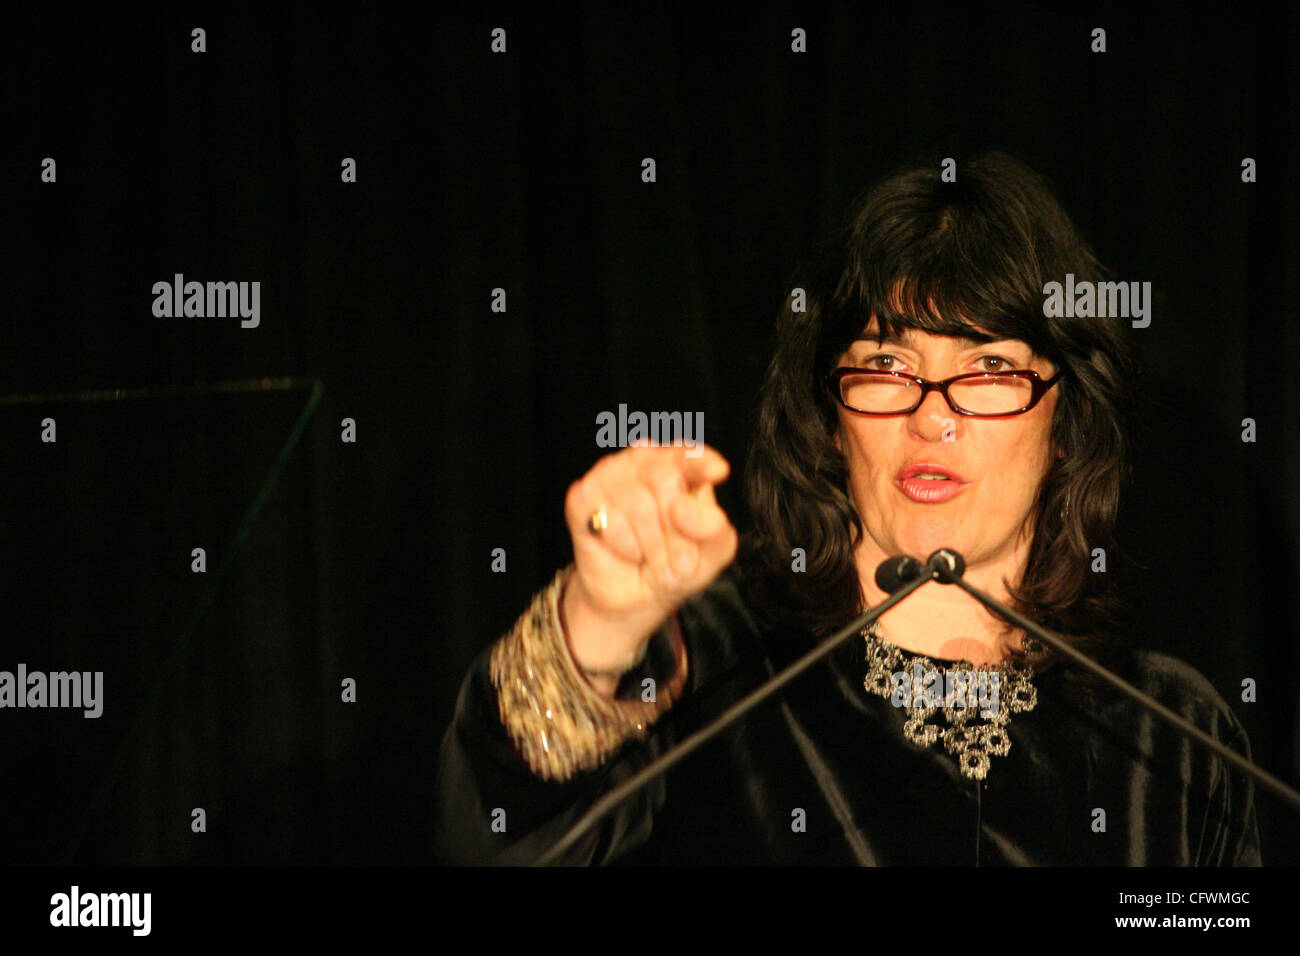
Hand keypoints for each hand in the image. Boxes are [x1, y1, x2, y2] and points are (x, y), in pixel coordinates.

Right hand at [561, 442, 736, 677]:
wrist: (636, 598)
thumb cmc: (677, 564)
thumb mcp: (714, 551)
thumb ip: (713, 527)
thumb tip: (682, 509)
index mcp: (681, 464)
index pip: (690, 455)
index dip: (701, 463)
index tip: (717, 472)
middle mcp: (644, 461)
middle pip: (666, 478)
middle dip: (678, 532)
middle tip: (682, 563)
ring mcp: (610, 475)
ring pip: (639, 505)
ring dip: (654, 547)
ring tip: (656, 562)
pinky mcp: (582, 497)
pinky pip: (609, 520)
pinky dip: (625, 546)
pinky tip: (628, 550)